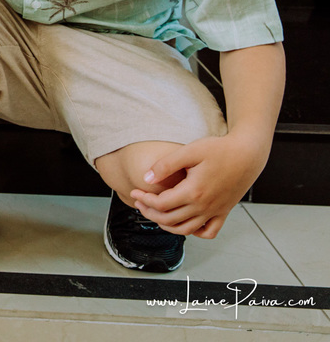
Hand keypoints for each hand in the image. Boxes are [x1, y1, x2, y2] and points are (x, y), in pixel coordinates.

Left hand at [130, 132, 267, 237]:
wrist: (247, 155)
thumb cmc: (219, 150)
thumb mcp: (189, 151)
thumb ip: (165, 165)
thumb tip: (146, 178)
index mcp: (193, 192)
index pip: (161, 205)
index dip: (144, 200)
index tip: (135, 191)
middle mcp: (204, 207)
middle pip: (169, 220)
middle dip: (150, 213)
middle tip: (139, 202)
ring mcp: (215, 212)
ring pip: (186, 230)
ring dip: (166, 225)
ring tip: (155, 213)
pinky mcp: (224, 212)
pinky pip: (208, 232)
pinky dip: (194, 232)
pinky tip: (184, 222)